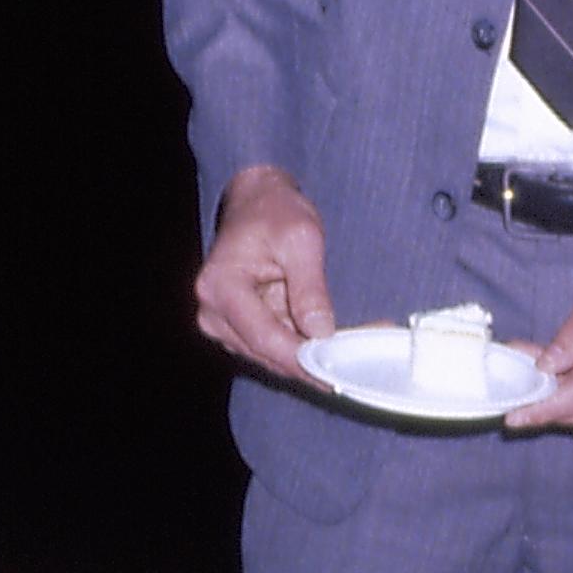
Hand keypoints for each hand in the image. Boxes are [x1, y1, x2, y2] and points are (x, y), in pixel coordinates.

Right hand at [194, 165, 335, 384]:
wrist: (256, 201)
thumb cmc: (273, 211)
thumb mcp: (301, 239)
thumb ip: (310, 287)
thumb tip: (320, 331)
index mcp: (220, 287)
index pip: (265, 337)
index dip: (304, 358)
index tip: (337, 371)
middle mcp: (213, 313)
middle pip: (269, 354)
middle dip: (315, 359)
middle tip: (359, 356)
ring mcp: (223, 324)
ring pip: (275, 357)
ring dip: (313, 355)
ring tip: (353, 344)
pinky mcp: (239, 330)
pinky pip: (276, 349)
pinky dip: (304, 346)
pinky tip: (333, 340)